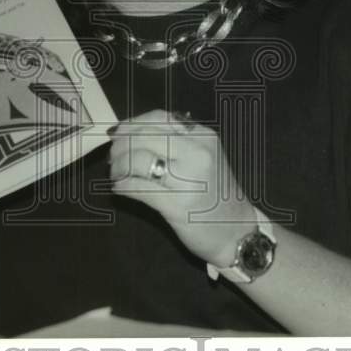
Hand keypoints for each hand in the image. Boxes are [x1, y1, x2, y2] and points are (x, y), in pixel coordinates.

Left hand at [108, 108, 256, 267]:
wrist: (236, 231)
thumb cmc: (216, 193)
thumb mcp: (205, 156)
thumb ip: (176, 141)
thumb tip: (131, 131)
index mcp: (203, 136)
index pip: (158, 119)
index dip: (131, 124)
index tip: (118, 133)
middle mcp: (197, 153)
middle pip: (143, 137)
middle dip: (120, 146)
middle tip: (113, 157)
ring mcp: (188, 180)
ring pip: (137, 161)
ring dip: (118, 167)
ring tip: (116, 174)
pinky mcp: (176, 206)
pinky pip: (137, 188)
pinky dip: (122, 186)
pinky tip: (120, 189)